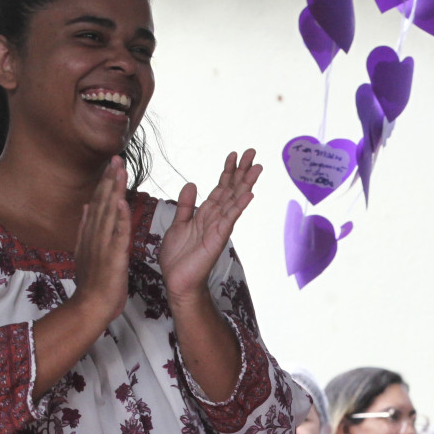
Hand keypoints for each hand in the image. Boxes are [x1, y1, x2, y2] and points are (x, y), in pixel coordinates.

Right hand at [71, 156, 133, 322]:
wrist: (90, 307)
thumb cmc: (93, 283)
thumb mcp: (86, 251)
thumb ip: (85, 228)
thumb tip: (85, 207)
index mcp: (91, 233)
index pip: (98, 203)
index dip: (105, 182)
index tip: (112, 164)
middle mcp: (95, 235)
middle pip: (103, 202)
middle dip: (110, 179)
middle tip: (117, 157)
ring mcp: (102, 245)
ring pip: (110, 213)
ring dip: (114, 190)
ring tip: (119, 170)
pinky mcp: (113, 257)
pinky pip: (118, 234)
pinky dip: (120, 218)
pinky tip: (122, 201)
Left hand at [159, 150, 260, 307]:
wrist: (177, 280)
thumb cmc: (178, 257)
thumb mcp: (178, 224)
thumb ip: (186, 205)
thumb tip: (192, 184)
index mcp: (206, 213)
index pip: (220, 188)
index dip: (227, 171)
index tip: (235, 155)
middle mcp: (215, 218)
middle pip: (232, 190)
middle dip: (242, 171)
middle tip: (252, 152)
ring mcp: (219, 227)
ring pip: (234, 201)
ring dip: (245, 184)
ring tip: (256, 168)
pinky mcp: (218, 238)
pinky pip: (230, 219)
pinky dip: (239, 206)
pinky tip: (249, 194)